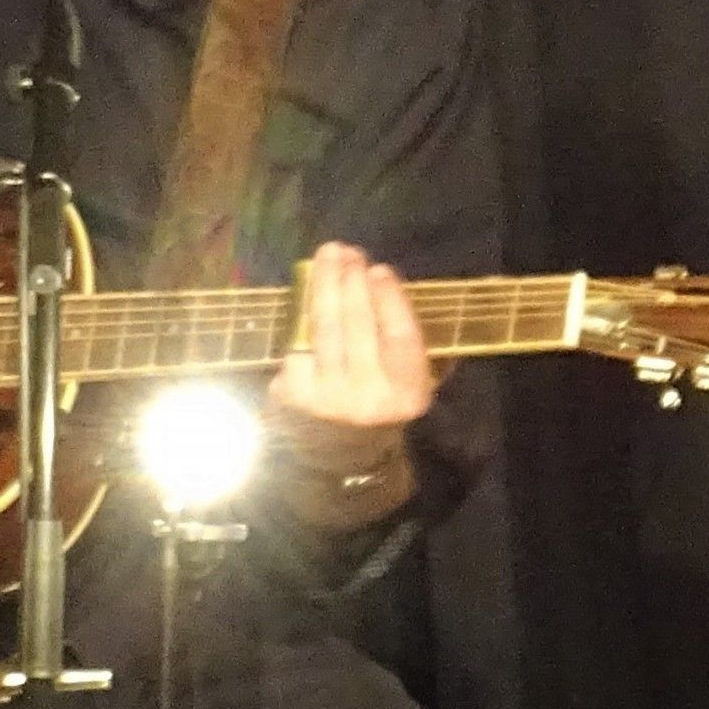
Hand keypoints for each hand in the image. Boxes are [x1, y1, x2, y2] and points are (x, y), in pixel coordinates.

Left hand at [269, 242, 438, 429]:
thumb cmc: (385, 401)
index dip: (389, 299)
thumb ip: (406, 339)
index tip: (379, 268)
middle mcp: (368, 398)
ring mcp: (327, 398)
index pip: (400, 336)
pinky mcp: (295, 396)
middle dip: (351, 282)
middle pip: (358, 327)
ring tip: (327, 257)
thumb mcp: (412, 379)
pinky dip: (302, 316)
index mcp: (407, 392)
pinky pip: (297, 345)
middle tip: (347, 252)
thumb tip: (382, 281)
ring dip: (323, 287)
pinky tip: (307, 293)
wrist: (345, 455)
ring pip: (323, 331)